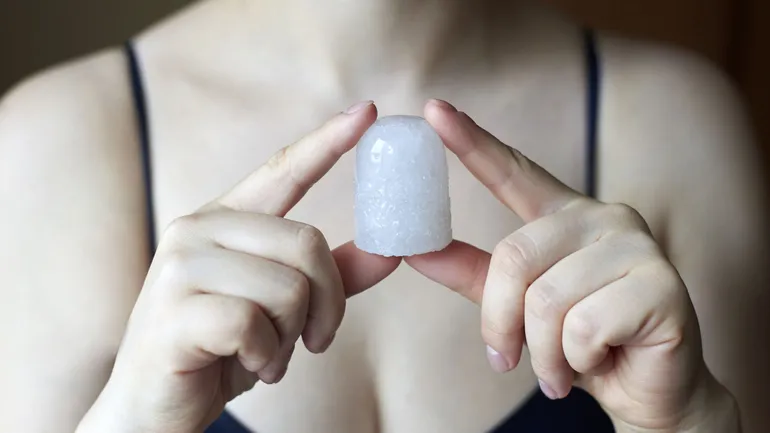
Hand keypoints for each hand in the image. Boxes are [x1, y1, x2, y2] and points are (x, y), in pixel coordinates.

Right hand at [77, 101, 400, 432]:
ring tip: (266, 353)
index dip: (327, 141)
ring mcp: (180, 266)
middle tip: (313, 339)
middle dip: (326, 304)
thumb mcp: (282, 309)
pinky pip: (254, 324)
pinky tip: (246, 365)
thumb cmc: (220, 350)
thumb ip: (331, 277)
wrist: (153, 408)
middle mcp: (198, 229)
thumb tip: (390, 252)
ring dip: (291, 336)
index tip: (368, 112)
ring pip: (288, 288)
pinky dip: (265, 357)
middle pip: (307, 244)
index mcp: (225, 220)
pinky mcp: (172, 310)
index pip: (283, 170)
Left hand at [407, 100, 735, 430]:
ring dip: (543, 353)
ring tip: (562, 368)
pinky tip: (602, 360)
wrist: (648, 390)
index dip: (472, 142)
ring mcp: (637, 246)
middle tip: (508, 359)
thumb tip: (415, 251)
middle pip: (515, 257)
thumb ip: (474, 274)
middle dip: (502, 322)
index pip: (514, 170)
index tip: (434, 110)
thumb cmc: (582, 344)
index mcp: (566, 216)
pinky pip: (584, 326)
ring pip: (547, 300)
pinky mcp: (662, 285)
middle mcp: (604, 217)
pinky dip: (577, 360)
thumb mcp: (519, 307)